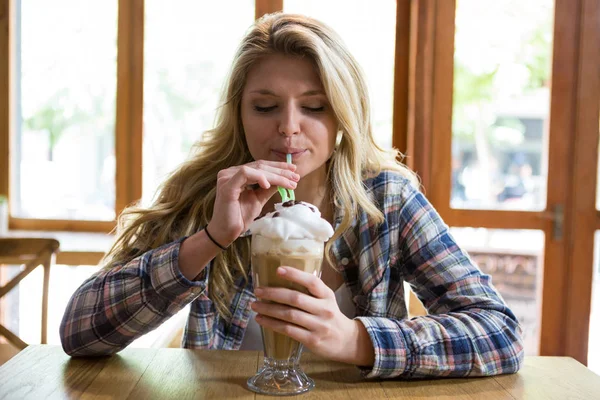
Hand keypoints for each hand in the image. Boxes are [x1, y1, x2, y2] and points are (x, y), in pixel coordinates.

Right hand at [207, 160, 298, 245]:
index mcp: (237, 174)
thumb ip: (268, 188)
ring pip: (256, 169)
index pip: (260, 166)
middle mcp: (230, 172)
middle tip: (296, 177)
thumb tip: (284, 179)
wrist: (226, 232)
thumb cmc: (239, 216)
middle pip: (260, 165)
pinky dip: (259, 177)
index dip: (278, 167)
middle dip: (280, 171)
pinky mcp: (227, 185)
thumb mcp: (259, 199)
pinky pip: (245, 174)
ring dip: (275, 175)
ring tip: (289, 183)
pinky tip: (269, 185)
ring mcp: (227, 177)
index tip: (294, 170)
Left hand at [251, 266, 374, 365]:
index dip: (295, 275)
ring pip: (289, 315)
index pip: (312, 282)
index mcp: (327, 295)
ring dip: (269, 309)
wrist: (346, 341)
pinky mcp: (312, 340)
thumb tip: (282, 278)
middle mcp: (324, 309)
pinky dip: (272, 324)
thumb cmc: (331, 316)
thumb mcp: (326, 300)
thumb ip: (311, 291)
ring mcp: (318, 326)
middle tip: (257, 291)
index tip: (278, 270)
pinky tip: (262, 320)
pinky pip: (288, 330)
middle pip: (295, 299)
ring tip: (255, 305)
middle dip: (273, 293)